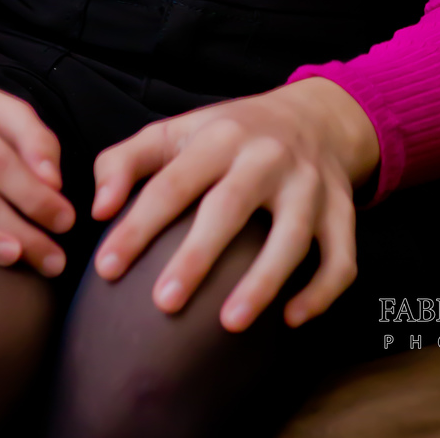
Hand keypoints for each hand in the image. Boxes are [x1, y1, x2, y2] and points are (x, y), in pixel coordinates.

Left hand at [89, 77, 378, 332]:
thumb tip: (98, 209)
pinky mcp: (341, 212)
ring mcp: (310, 185)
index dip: (138, 226)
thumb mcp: (176, 131)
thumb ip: (126, 161)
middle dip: (197, 256)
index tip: (107, 268)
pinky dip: (322, 291)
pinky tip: (292, 320)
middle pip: (230, 206)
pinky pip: (340, 257)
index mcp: (219, 136)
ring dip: (262, 281)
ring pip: (291, 236)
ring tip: (228, 324)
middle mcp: (267, 157)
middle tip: (163, 304)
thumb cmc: (229, 135)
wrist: (315, 116)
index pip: (172, 182)